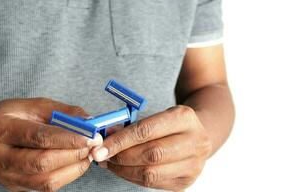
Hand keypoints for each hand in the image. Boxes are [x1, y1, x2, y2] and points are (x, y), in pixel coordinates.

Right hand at [0, 98, 101, 191]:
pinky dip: (65, 176)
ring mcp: (3, 175)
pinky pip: (43, 187)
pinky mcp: (12, 186)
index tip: (91, 137)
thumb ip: (63, 112)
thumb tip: (91, 122)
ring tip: (86, 155)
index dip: (68, 139)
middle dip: (73, 155)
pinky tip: (74, 163)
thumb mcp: (35, 105)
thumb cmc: (12, 115)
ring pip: (44, 180)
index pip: (38, 137)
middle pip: (41, 163)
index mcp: (0, 128)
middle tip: (93, 146)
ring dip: (72, 168)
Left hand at [91, 105, 211, 191]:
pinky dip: (132, 177)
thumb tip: (106, 136)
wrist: (199, 135)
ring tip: (109, 163)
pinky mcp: (186, 181)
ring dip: (123, 170)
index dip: (120, 141)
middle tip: (101, 156)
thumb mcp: (155, 116)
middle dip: (120, 157)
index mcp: (183, 117)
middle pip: (150, 154)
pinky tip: (123, 169)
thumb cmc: (169, 124)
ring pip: (150, 173)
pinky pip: (153, 184)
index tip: (99, 147)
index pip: (146, 131)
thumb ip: (131, 125)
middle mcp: (194, 141)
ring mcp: (193, 164)